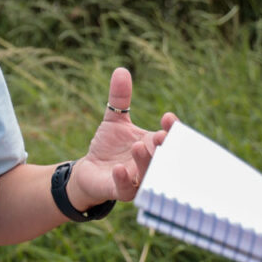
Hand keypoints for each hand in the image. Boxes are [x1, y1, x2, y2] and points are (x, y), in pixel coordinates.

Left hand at [68, 67, 176, 207]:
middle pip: (165, 157)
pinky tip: (119, 169)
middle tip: (161, 136)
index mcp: (153, 145)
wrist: (89, 170)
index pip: (168, 137)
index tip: (167, 117)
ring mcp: (138, 179)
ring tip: (138, 146)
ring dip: (145, 161)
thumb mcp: (113, 121)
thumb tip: (121, 70)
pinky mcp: (121, 191)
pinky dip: (124, 180)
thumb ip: (119, 98)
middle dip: (164, 148)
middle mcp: (150, 163)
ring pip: (148, 174)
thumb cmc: (108, 146)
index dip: (171, 129)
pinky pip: (127, 190)